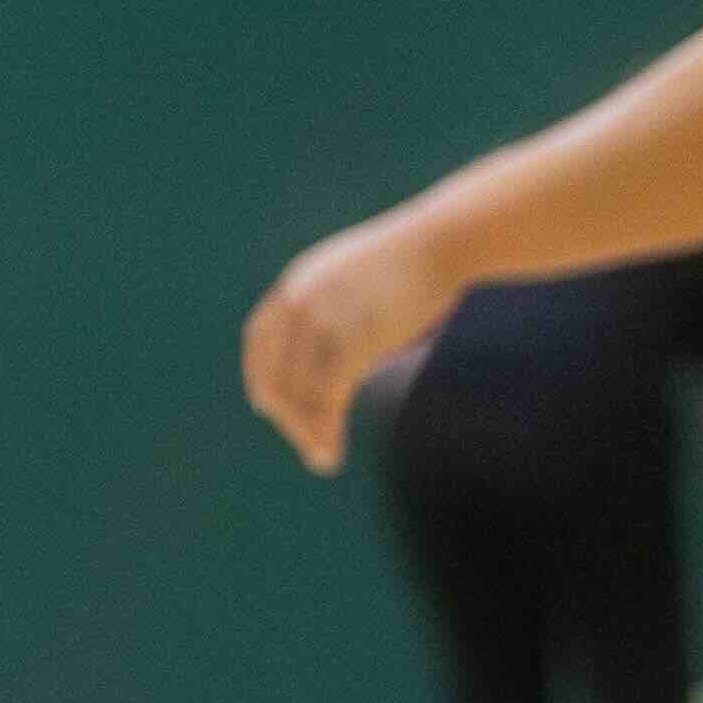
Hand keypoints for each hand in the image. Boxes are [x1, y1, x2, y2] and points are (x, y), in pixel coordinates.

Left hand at [239, 205, 462, 471]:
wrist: (443, 243)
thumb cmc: (415, 264)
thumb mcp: (360, 283)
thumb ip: (339, 312)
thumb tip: (344, 352)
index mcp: (296, 284)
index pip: (259, 340)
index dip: (261, 376)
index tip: (270, 406)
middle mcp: (297, 302)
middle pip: (275, 373)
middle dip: (288, 415)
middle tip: (308, 443)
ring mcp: (320, 320)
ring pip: (298, 393)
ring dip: (307, 433)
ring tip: (322, 459)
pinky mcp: (349, 340)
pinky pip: (326, 398)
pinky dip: (326, 431)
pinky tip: (332, 453)